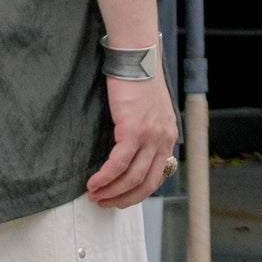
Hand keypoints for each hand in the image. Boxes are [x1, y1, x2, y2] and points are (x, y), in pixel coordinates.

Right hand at [87, 72, 178, 208]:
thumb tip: (129, 147)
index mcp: (168, 137)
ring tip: (94, 195)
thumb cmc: (139, 78)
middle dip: (124, 198)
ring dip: (111, 191)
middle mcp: (163, 140)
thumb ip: (146, 129)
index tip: (120, 197)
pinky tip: (93, 182)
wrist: (137, 58)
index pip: (157, 175)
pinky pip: (118, 163)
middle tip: (105, 203)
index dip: (138, 192)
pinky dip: (105, 177)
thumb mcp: (150, 109)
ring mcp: (150, 137)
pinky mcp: (133, 130)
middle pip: (146, 183)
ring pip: (132, 177)